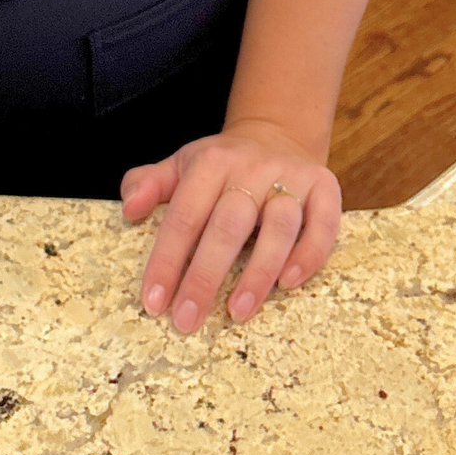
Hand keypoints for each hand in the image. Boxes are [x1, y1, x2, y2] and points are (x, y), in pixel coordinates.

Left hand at [121, 120, 341, 334]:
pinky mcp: (325, 188)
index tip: (153, 302)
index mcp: (212, 162)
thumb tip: (129, 208)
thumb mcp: (181, 165)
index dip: (166, 260)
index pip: (184, 215)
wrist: (277, 134)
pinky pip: (323, 224)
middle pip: (228, 225)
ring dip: (258, 272)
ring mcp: (293, 178)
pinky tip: (288, 283)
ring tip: (237, 312)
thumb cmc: (222, 165)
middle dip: (205, 276)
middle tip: (187, 320)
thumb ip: (148, 184)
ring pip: (279, 226)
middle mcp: (253, 167)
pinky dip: (309, 255)